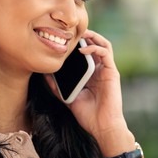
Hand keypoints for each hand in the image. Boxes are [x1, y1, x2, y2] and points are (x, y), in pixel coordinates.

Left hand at [45, 29, 135, 157]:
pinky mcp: (112, 72)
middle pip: (95, 44)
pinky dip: (95, 47)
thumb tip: (45, 75)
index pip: (86, 53)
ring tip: (81, 33)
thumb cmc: (88, 115)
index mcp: (91, 74)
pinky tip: (83, 49)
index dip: (77, 44)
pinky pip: (106, 53)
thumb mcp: (68, 98)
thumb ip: (58, 87)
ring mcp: (107, 70)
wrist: (102, 126)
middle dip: (85, 35)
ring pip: (103, 44)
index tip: (64, 39)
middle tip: (72, 31)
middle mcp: (100, 69)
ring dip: (93, 36)